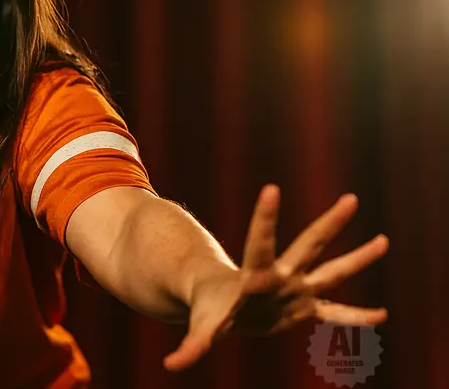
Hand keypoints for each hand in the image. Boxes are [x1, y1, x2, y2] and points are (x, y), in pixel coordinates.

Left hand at [163, 184, 388, 371]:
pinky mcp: (303, 308)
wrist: (222, 307)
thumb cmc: (210, 310)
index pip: (261, 244)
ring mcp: (297, 289)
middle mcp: (282, 276)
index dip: (265, 219)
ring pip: (332, 270)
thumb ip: (193, 345)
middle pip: (309, 245)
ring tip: (384, 240)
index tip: (272, 189)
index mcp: (256, 274)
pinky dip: (356, 317)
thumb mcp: (203, 328)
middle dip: (330, 224)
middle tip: (351, 199)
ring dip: (358, 258)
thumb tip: (171, 365)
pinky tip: (382, 315)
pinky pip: (335, 313)